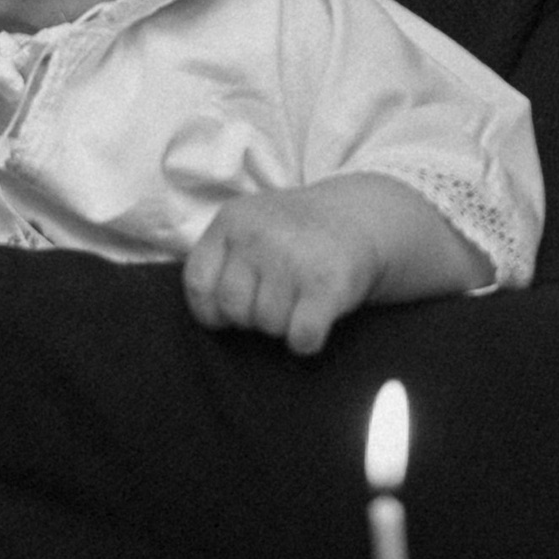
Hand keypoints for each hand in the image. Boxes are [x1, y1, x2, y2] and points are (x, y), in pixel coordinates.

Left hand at [184, 189, 385, 354]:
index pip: (198, 283)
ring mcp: (294, 259)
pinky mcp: (328, 284)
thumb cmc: (295, 235)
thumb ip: (220, 258)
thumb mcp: (249, 226)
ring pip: (269, 326)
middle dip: (252, 316)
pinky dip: (308, 340)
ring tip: (299, 300)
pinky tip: (316, 319)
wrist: (360, 218)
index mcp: (233, 220)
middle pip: (234, 310)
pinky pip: (301, 338)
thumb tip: (210, 316)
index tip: (231, 309)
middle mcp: (260, 236)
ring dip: (284, 325)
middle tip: (276, 300)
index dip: (211, 308)